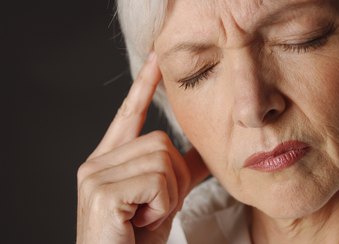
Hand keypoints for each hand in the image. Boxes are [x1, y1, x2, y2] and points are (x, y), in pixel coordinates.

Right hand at [76, 52, 208, 243]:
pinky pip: (156, 180)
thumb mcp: (163, 199)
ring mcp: (95, 174)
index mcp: (110, 160)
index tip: (156, 59)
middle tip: (154, 208)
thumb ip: (180, 172)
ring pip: (161, 159)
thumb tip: (204, 150)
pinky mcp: (101, 190)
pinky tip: (141, 222)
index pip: (129, 114)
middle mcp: (97, 162)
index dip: (144, 86)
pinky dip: (162, 206)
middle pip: (161, 142)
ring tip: (146, 216)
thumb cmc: (136, 237)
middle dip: (172, 180)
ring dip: (168, 196)